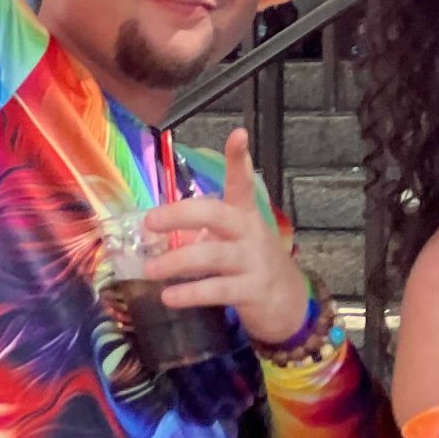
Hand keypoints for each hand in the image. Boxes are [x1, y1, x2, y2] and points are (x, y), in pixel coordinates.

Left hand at [142, 128, 310, 348]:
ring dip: (177, 261)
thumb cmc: (252, 263)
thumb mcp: (237, 237)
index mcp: (245, 214)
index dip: (239, 158)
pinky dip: (190, 293)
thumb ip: (205, 228)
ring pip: (212, 255)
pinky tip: (169, 297)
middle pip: (216, 215)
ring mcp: (252, 261)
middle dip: (180, 214)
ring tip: (150, 270)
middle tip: (150, 221)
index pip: (242, 181)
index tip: (239, 134)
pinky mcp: (252, 291)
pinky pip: (217, 289)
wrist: (288, 303)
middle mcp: (249, 233)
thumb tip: (156, 224)